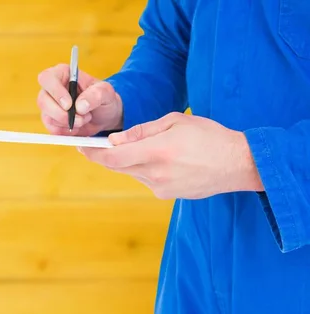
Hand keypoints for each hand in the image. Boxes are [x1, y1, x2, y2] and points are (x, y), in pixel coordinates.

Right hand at [36, 64, 122, 135]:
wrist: (104, 115)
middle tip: (80, 118)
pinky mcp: (51, 121)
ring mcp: (49, 106)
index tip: (69, 105)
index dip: (55, 92)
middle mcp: (52, 89)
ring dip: (68, 123)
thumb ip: (95, 95)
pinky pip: (52, 129)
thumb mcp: (106, 92)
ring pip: (47, 117)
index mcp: (62, 74)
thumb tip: (80, 106)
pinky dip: (67, 131)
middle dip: (61, 114)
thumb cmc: (103, 98)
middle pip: (42, 100)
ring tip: (84, 119)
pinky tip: (78, 126)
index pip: (47, 78)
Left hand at [77, 112, 263, 199]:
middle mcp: (155, 174)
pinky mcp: (168, 195)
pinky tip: (161, 159)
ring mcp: (161, 188)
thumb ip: (140, 132)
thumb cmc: (209, 136)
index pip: (112, 157)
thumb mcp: (174, 122)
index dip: (92, 152)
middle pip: (117, 167)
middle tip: (93, 145)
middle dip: (104, 156)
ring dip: (127, 161)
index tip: (80, 145)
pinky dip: (144, 168)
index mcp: (156, 152)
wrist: (239, 164)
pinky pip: (146, 180)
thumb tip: (113, 140)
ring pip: (132, 172)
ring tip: (140, 146)